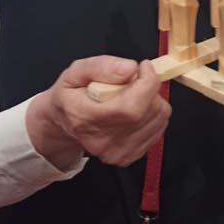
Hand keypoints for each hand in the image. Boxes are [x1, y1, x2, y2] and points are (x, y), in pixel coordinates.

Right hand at [27, 56, 170, 169]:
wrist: (64, 122)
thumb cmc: (70, 94)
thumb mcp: (76, 71)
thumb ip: (101, 66)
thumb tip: (130, 69)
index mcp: (86, 118)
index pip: (131, 107)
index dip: (147, 82)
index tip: (143, 66)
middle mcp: (102, 141)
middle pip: (149, 112)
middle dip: (150, 87)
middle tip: (133, 80)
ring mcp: (117, 152)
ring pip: (159, 119)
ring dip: (153, 100)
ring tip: (132, 95)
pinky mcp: (128, 156)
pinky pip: (159, 130)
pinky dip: (154, 114)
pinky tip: (136, 110)